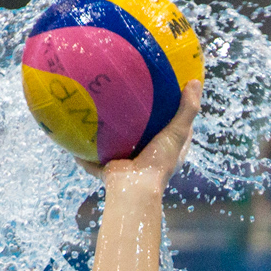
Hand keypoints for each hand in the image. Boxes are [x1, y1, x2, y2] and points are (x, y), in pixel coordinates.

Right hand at [83, 79, 201, 190]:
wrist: (133, 188)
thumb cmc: (159, 162)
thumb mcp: (178, 133)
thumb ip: (187, 109)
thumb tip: (195, 82)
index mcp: (168, 152)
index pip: (175, 128)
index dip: (173, 112)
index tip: (165, 93)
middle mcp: (149, 158)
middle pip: (145, 134)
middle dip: (137, 120)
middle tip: (127, 97)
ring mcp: (128, 164)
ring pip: (118, 145)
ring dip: (110, 133)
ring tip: (100, 110)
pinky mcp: (109, 168)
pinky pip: (93, 158)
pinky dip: (85, 151)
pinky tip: (76, 132)